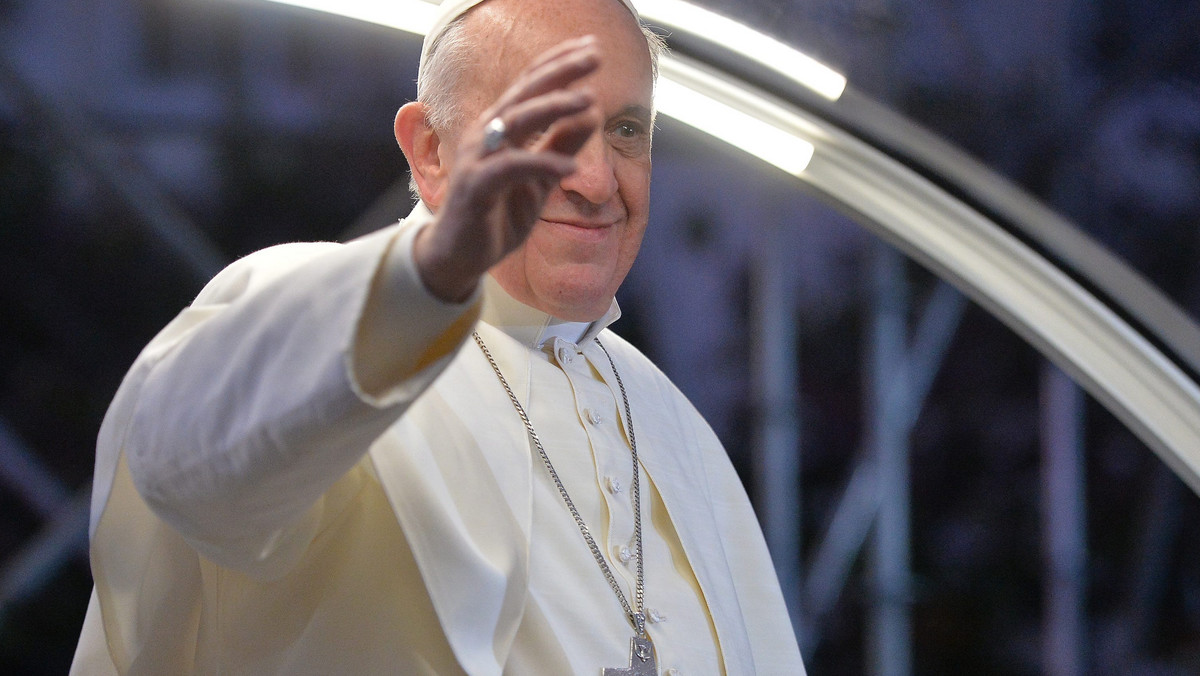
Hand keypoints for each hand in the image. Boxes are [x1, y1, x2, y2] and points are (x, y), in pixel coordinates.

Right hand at [413, 36, 601, 302]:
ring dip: (554, 108)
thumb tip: (593, 114)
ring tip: (590, 101)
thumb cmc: (499, 212)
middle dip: (561, 71)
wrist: (461, 255)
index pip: (531, 84)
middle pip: (525, 92)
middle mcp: (485, 133)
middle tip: (596, 55)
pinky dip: (543, 163)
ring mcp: (478, 158)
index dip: (560, 63)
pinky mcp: (475, 187)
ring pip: (516, 121)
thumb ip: (562, 145)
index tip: (593, 47)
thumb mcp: (541, 178)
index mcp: (500, 126)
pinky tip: (571, 167)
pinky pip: (511, 168)